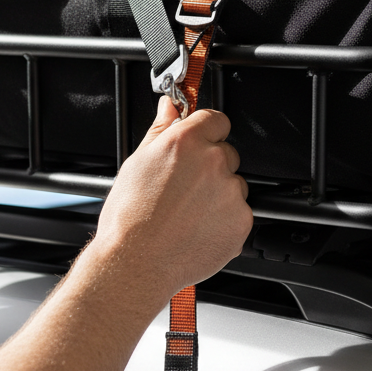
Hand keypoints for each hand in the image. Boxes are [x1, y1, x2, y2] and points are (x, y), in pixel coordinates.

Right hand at [89, 97, 252, 303]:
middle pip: (227, 154)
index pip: (216, 119)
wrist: (136, 262)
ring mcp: (230, 192)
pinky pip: (239, 213)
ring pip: (234, 185)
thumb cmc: (130, 217)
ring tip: (189, 213)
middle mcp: (214, 162)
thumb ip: (160, 129)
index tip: (201, 143)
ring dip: (220, 194)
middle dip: (212, 167)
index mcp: (188, 142)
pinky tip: (198, 228)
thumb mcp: (137, 162)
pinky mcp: (241, 221)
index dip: (207, 132)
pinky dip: (225, 220)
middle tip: (186, 188)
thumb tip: (169, 107)